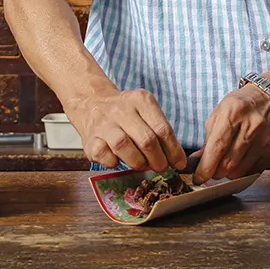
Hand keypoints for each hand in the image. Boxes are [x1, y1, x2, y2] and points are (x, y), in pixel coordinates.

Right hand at [63, 88, 187, 172]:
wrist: (92, 105)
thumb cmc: (125, 113)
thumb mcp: (145, 111)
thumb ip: (159, 131)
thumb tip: (176, 160)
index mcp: (140, 100)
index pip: (162, 129)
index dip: (173, 151)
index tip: (178, 163)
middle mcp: (121, 110)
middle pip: (146, 140)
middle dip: (158, 160)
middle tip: (161, 167)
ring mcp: (104, 124)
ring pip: (124, 146)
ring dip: (138, 162)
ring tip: (142, 165)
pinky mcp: (90, 140)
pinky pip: (106, 156)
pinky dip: (115, 163)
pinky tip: (119, 160)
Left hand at [194, 85, 269, 183]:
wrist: (265, 101)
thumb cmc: (237, 107)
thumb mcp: (218, 115)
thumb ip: (207, 140)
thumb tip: (197, 164)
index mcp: (234, 113)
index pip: (218, 146)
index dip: (206, 166)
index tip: (198, 178)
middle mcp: (252, 126)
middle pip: (229, 163)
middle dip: (215, 172)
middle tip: (211, 169)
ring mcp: (264, 140)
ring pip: (240, 171)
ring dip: (228, 173)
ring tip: (225, 163)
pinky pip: (252, 173)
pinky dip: (241, 172)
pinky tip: (239, 161)